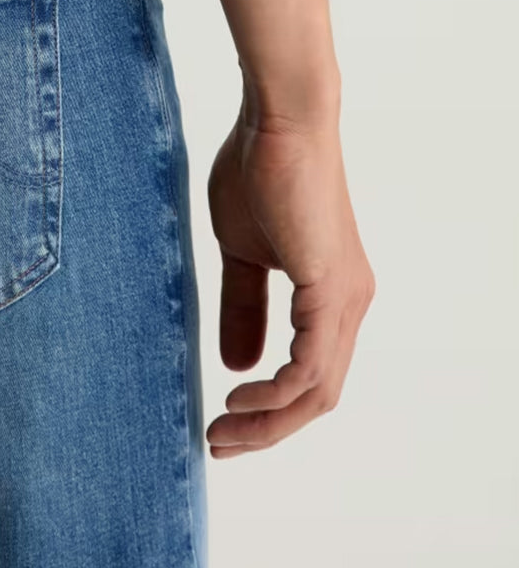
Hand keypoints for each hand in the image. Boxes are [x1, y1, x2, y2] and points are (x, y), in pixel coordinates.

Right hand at [204, 100, 374, 456]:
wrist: (278, 123)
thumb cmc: (258, 172)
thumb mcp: (240, 253)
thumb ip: (242, 307)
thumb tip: (236, 364)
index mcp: (331, 296)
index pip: (310, 375)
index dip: (269, 409)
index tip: (222, 421)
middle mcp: (348, 304)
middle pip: (317, 397)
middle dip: (267, 429)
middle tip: (219, 443)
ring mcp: (345, 299)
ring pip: (317, 391)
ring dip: (269, 421)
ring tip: (223, 431)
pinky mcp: (332, 290)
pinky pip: (310, 366)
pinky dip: (276, 392)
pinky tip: (240, 394)